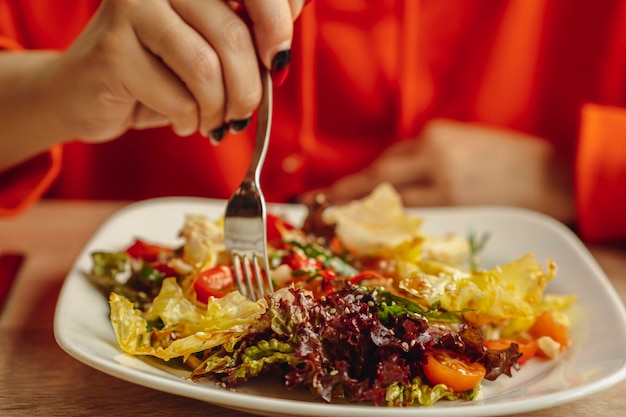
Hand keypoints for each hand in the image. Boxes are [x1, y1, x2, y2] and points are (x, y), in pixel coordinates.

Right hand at [43, 0, 305, 141]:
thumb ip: (247, 40)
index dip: (278, 24)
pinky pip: (178, 98)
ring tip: (213, 122)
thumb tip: (282, 55)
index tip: (279, 62)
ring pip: (206, 68)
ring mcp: (132, 7)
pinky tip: (183, 122)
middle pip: (235, 36)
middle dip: (249, 89)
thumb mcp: (210, 51)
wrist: (88, 94)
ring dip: (219, 110)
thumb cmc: (160, 73)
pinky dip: (190, 121)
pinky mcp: (112, 50)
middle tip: (244, 114)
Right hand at [301, 119, 574, 222]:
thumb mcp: (468, 220)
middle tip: (318, 202)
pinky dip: (387, 165)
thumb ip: (425, 218)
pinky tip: (378, 178)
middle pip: (378, 176)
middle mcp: (438, 160)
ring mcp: (438, 140)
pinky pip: (402, 150)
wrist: (554, 173)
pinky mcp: (442, 129)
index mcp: (449, 191)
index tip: (323, 213)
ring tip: (344, 194)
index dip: (351, 208)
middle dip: (345, 190)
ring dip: (365, 178)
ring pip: (388, 160)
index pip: (388, 201)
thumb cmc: (515, 207)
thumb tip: (383, 222)